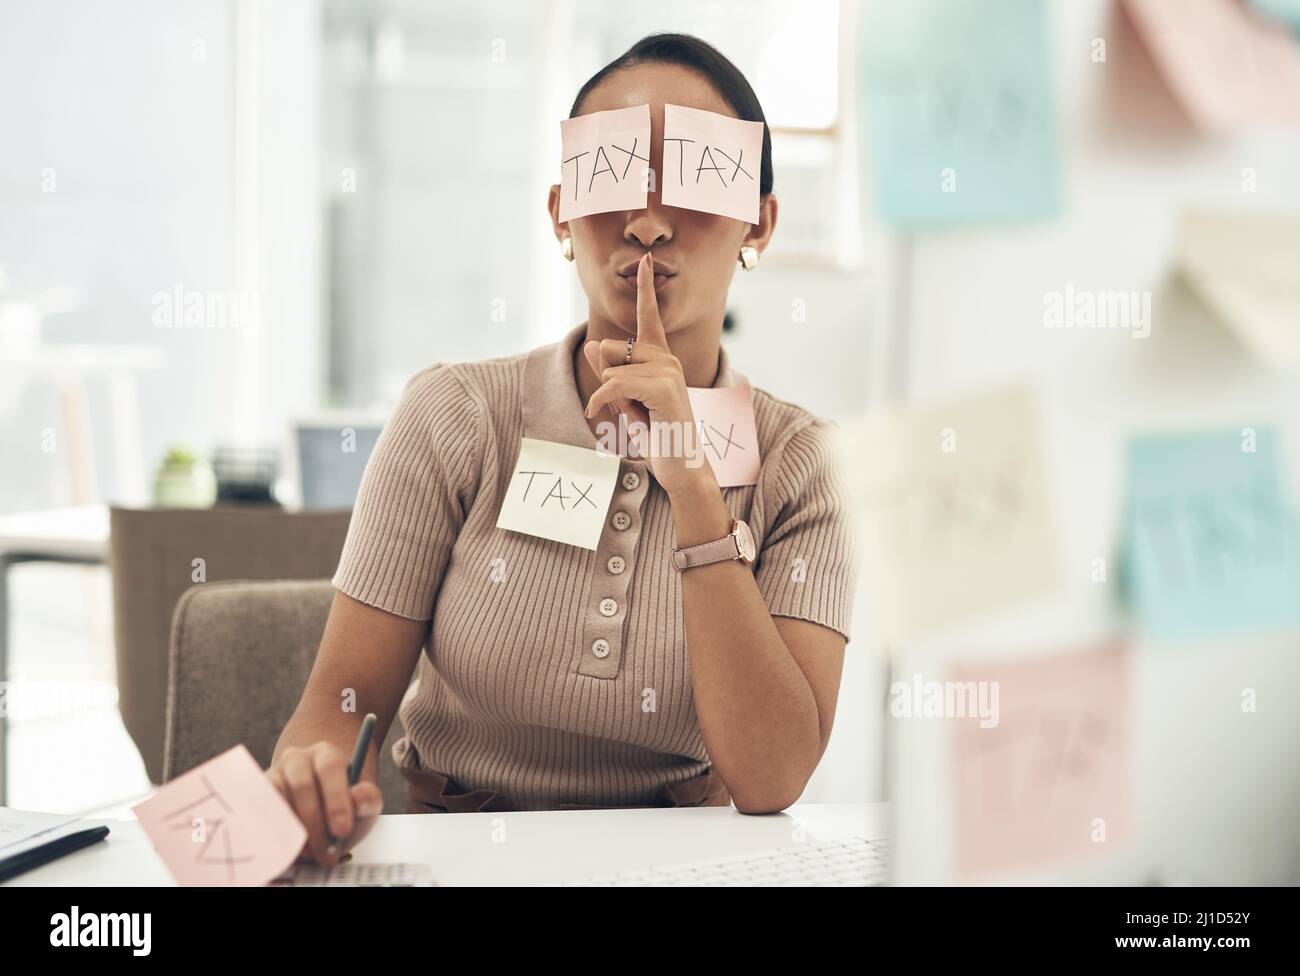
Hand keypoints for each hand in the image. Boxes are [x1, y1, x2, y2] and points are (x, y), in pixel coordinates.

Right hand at [267, 741, 383, 867]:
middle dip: (316, 824)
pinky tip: (291, 847)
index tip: (342, 830)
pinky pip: (262, 810)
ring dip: (295, 830)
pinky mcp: (258, 793)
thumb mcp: (363, 807)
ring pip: (280, 799)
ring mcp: (275, 774)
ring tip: (311, 853)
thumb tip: (358, 798)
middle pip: (303, 785)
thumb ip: (368, 800)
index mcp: (327, 755)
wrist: (317, 817)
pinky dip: (276, 831)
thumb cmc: (343, 810)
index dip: (336, 799)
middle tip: (326, 853)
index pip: (330, 768)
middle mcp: (297, 758)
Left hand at [583, 253, 714, 497]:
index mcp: (660, 359)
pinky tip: (597, 414)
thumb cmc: (656, 436)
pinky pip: (614, 383)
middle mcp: (667, 359)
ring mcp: (668, 371)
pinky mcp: (663, 386)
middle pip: (612, 348)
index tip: (646, 258)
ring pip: (612, 369)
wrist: (680, 466)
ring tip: (633, 416)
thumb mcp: (625, 402)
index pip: (649, 316)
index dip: (646, 287)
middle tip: (628, 408)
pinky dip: (600, 401)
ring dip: (608, 396)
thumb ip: (608, 374)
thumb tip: (592, 344)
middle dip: (606, 378)